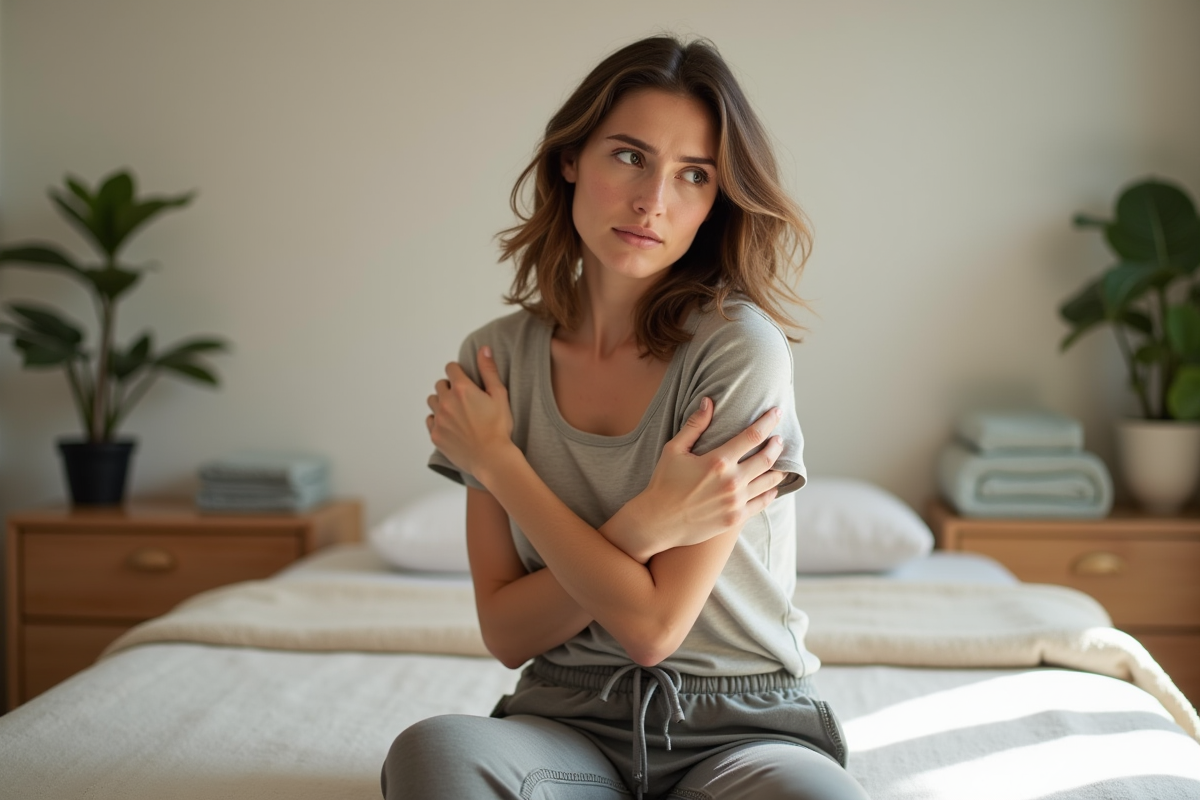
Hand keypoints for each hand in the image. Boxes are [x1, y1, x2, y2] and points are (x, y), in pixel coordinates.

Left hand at [426, 346, 513, 475]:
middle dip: (450, 387)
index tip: (465, 379)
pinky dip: (437, 420)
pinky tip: (451, 425)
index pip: (451, 368)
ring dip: (441, 402)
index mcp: (462, 389)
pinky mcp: (435, 435)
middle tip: (464, 399)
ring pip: (432, 401)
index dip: (459, 372)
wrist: (492, 458)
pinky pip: (430, 420)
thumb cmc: (499, 427)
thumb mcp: (499, 395)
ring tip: (456, 412)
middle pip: (440, 384)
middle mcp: (446, 402)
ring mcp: (439, 419)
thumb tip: (483, 349)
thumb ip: (489, 370)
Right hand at [612, 399, 786, 560]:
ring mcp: (736, 502)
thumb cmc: (664, 483)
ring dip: (778, 470)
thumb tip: (708, 401)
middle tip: (779, 439)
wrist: (658, 521)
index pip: (752, 435)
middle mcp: (732, 481)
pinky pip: (762, 503)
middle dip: (776, 445)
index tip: (777, 412)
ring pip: (768, 482)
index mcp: (718, 461)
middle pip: (766, 458)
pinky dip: (771, 493)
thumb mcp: (674, 450)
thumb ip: (694, 425)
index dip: (768, 421)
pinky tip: (773, 487)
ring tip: (781, 463)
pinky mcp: (735, 518)